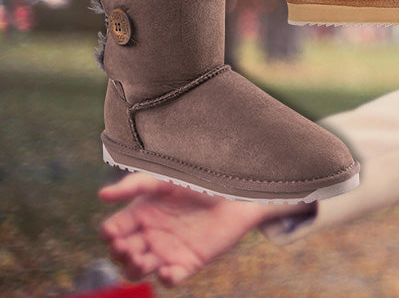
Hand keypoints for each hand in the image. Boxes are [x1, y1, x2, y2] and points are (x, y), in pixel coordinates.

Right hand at [98, 173, 302, 285]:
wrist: (235, 192)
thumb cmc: (198, 182)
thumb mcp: (165, 179)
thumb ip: (135, 184)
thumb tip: (101, 195)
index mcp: (139, 215)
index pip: (112, 230)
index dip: (109, 234)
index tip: (113, 233)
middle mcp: (148, 236)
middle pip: (121, 254)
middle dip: (119, 253)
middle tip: (126, 247)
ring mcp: (167, 251)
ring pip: (138, 270)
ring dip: (135, 269)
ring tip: (142, 259)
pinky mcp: (188, 263)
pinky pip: (171, 278)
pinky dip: (166, 278)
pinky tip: (166, 270)